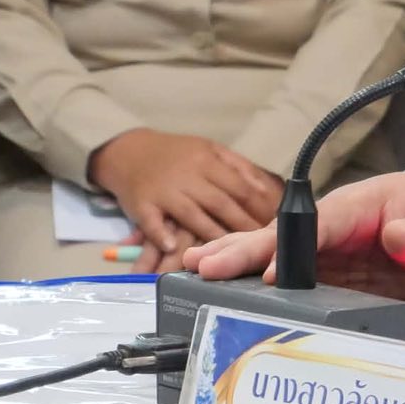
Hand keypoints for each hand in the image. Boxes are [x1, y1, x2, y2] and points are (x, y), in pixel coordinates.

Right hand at [88, 130, 280, 256]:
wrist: (129, 151)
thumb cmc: (176, 154)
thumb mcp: (210, 150)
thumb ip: (238, 167)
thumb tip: (267, 187)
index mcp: (207, 161)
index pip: (239, 186)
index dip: (259, 206)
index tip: (274, 224)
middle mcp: (187, 176)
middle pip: (220, 203)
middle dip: (243, 225)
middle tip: (260, 244)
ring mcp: (164, 192)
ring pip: (191, 215)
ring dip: (211, 235)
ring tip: (230, 253)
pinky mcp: (141, 206)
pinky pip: (152, 222)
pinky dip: (161, 235)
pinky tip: (172, 248)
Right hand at [184, 173, 404, 298]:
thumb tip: (398, 237)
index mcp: (360, 206)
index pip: (320, 226)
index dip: (290, 248)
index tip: (265, 271)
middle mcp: (337, 227)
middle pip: (283, 238)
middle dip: (241, 251)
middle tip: (200, 266)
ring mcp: (330, 252)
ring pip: (275, 256)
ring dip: (234, 264)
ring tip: (190, 272)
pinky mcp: (331, 275)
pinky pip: (289, 279)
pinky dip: (253, 284)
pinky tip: (222, 292)